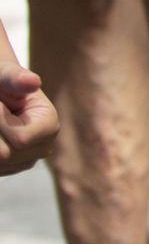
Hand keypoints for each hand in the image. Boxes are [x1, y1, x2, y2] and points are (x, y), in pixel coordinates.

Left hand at [0, 61, 58, 176]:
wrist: (0, 93)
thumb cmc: (2, 82)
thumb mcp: (5, 76)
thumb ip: (15, 78)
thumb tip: (33, 81)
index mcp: (49, 125)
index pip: (21, 140)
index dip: (0, 123)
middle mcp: (42, 148)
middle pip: (5, 155)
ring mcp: (25, 161)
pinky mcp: (8, 168)